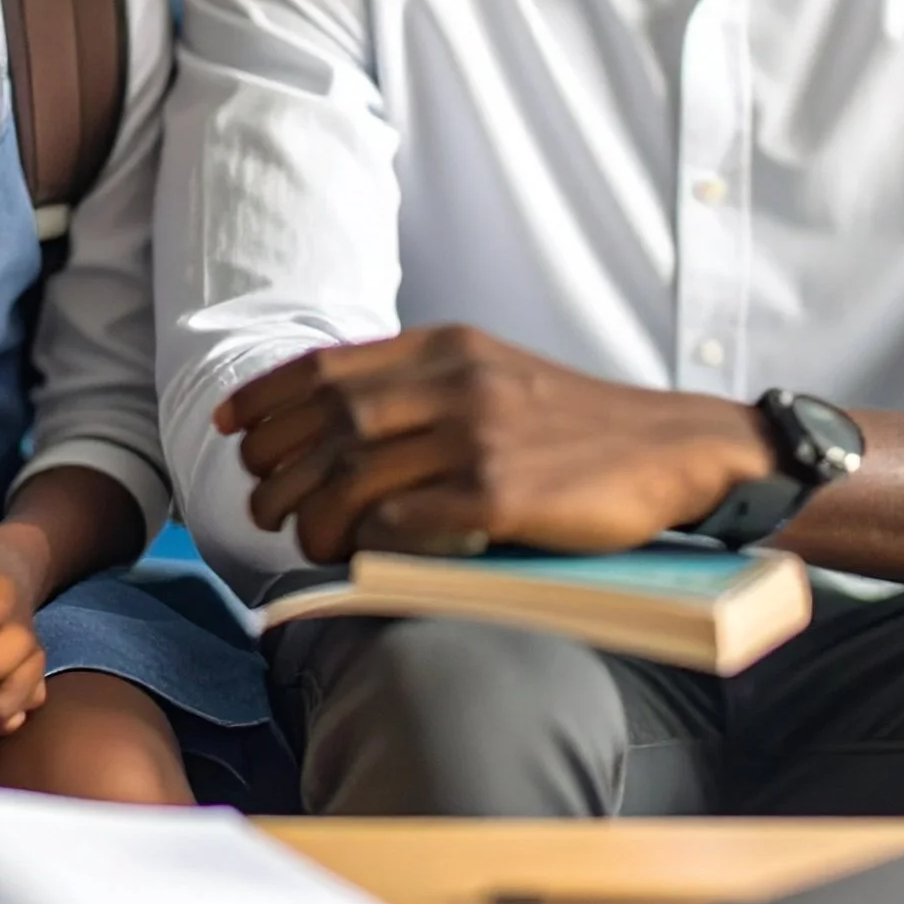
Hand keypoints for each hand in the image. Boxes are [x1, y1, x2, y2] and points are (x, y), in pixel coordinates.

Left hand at [213, 326, 775, 562]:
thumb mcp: (492, 373)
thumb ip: (420, 386)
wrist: (673, 449)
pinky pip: (401, 521)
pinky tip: (360, 556)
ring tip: (302, 539)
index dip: (265, 398)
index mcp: (446, 346)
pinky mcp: (501, 495)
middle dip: (274, 466)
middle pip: (325, 423)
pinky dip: (366, 542)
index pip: (325, 367)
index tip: (231, 428)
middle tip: (261, 503)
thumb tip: (333, 423)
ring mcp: (478, 436)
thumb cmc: (574, 424)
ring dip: (309, 515)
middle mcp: (455, 382)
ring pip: (351, 477)